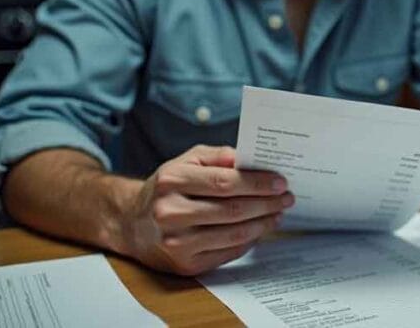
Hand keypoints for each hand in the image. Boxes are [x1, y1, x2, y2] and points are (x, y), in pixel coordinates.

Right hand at [121, 145, 293, 275]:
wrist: (133, 223)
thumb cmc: (166, 188)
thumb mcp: (185, 160)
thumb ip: (218, 155)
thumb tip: (249, 159)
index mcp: (172, 181)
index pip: (224, 182)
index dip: (257, 183)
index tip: (280, 182)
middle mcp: (171, 212)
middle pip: (232, 210)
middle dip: (266, 204)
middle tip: (287, 198)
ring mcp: (177, 242)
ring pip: (234, 234)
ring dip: (263, 224)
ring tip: (278, 213)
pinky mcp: (185, 265)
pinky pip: (228, 253)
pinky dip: (249, 241)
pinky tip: (260, 229)